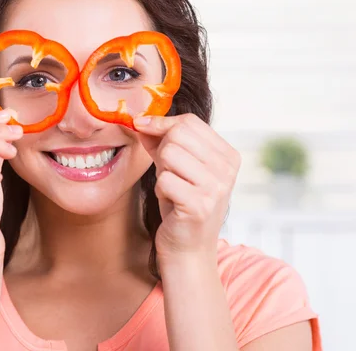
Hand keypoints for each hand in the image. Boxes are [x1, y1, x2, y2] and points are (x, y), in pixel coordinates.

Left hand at [134, 113, 240, 264]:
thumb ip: (161, 141)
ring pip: (169, 154)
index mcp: (228, 156)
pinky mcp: (199, 205)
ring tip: (171, 189)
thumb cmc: (180, 205)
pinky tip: (171, 203)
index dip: (161, 123)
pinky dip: (160, 190)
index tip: (143, 128)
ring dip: (161, 172)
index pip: (189, 122)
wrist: (187, 250)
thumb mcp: (175, 167)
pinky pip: (164, 179)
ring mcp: (216, 188)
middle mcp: (227, 169)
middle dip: (161, 150)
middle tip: (167, 172)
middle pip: (177, 134)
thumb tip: (140, 119)